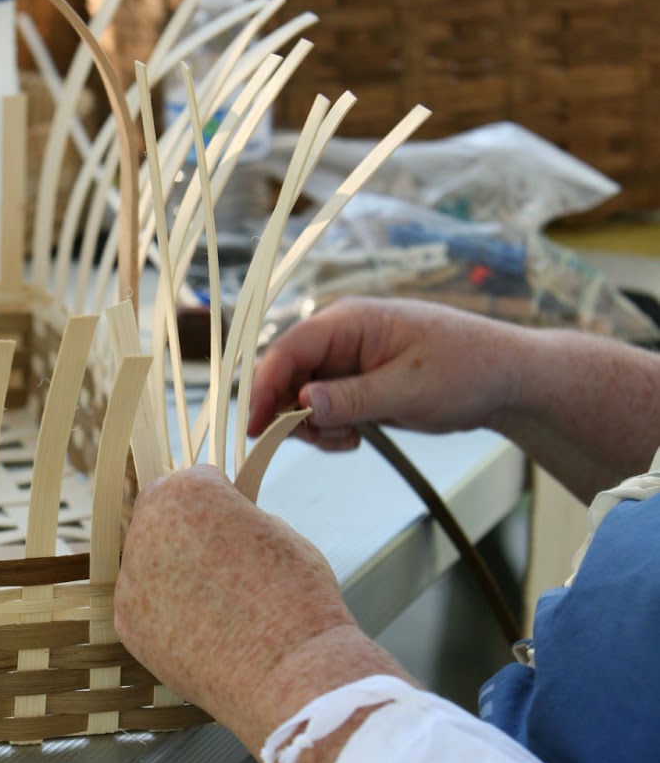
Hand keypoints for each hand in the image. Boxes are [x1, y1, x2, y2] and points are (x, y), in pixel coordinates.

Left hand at [115, 464, 401, 759]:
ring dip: (172, 571)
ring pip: (147, 561)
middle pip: (161, 517)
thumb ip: (235, 517)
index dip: (221, 502)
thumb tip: (220, 526)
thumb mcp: (276, 530)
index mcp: (188, 491)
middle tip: (223, 564)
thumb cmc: (297, 596)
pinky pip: (143, 604)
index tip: (237, 523)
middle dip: (187, 533)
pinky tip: (201, 629)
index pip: (194, 480)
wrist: (292, 670)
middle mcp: (147, 527)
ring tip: (216, 602)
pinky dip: (165, 612)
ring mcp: (131, 577)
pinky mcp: (127, 623)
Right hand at [248, 297, 526, 451]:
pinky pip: (321, 407)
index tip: (255, 427)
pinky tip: (356, 438)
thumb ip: (352, 398)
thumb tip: (300, 403)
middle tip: (322, 441)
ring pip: (300, 396)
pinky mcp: (356, 383)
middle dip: (291, 414)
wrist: (506, 379)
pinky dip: (329, 428)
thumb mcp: (409, 390)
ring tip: (349, 440)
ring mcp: (348, 361)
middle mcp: (342, 337)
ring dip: (312, 426)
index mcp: (351, 321)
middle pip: (287, 375)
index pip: (289, 349)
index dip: (265, 387)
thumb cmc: (468, 370)